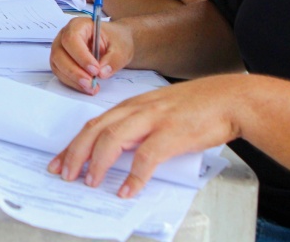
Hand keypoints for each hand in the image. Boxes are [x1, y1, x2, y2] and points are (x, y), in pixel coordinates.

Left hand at [47, 75, 241, 197]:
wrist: (230, 99)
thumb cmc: (197, 107)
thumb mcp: (159, 111)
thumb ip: (138, 125)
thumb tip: (120, 150)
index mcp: (132, 105)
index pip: (94, 123)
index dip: (73, 143)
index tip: (59, 160)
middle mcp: (137, 110)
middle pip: (95, 130)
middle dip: (75, 153)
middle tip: (64, 174)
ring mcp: (153, 120)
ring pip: (112, 139)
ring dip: (97, 163)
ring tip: (90, 182)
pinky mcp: (172, 133)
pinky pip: (146, 157)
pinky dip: (134, 176)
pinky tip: (127, 190)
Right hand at [49, 18, 132, 94]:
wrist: (115, 43)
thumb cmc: (116, 40)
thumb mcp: (121, 48)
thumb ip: (113, 59)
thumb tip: (102, 73)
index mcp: (79, 25)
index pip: (72, 39)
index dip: (81, 55)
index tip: (95, 69)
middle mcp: (64, 35)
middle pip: (60, 53)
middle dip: (74, 71)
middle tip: (90, 83)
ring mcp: (60, 49)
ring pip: (58, 65)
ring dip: (73, 79)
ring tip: (91, 88)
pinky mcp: (61, 62)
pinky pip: (61, 74)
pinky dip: (73, 83)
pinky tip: (86, 87)